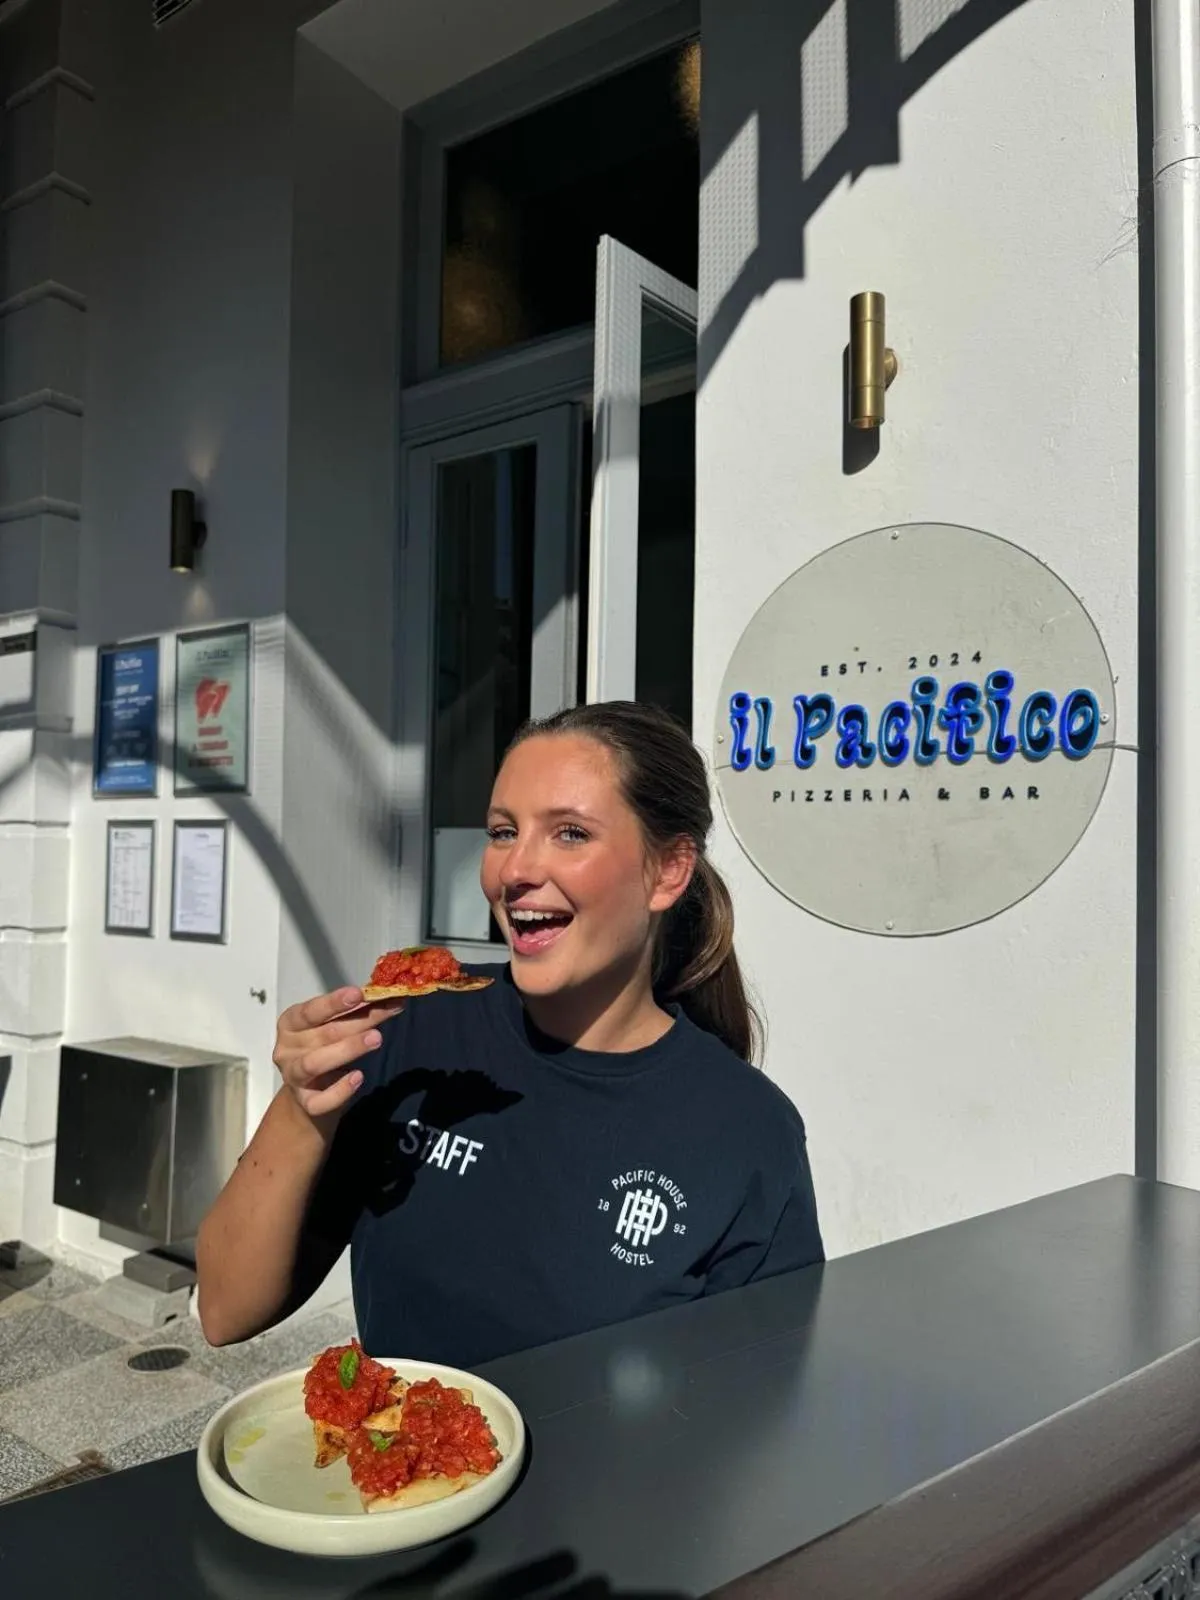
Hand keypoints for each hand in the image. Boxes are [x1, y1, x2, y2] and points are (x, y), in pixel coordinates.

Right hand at [273, 987, 402, 1121]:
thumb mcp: (332, 1026)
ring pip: (316, 1063)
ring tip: (376, 1039)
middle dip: (358, 1021)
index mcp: (290, 1024)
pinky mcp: (306, 1103)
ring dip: (348, 1049)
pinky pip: (321, 1100)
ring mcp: (293, 1077)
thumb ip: (352, 1012)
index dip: (333, 1002)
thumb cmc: (323, 1048)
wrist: (310, 1093)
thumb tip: (386, 994)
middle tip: (385, 1012)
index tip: (359, 993)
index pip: (310, 1011)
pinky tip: (358, 1077)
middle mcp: (286, 1049)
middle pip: (323, 1034)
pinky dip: (340, 1090)